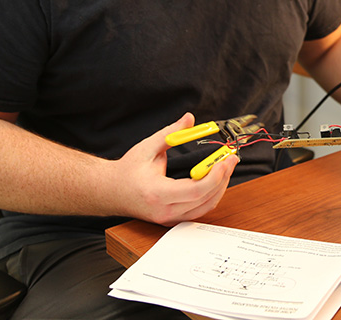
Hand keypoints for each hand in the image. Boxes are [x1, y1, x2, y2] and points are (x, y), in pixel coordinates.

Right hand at [113, 112, 237, 225]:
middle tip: (231, 159)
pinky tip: (215, 179)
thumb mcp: (147, 147)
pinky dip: (211, 195)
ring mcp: (168, 219)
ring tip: (225, 166)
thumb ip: (170, 133)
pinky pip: (199, 211)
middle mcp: (164, 211)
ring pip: (205, 207)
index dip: (215, 176)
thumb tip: (189, 118)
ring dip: (220, 187)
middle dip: (223, 178)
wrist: (110, 191)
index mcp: (157, 193)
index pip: (195, 191)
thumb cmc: (127, 170)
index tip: (225, 160)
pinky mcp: (172, 220)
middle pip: (205, 200)